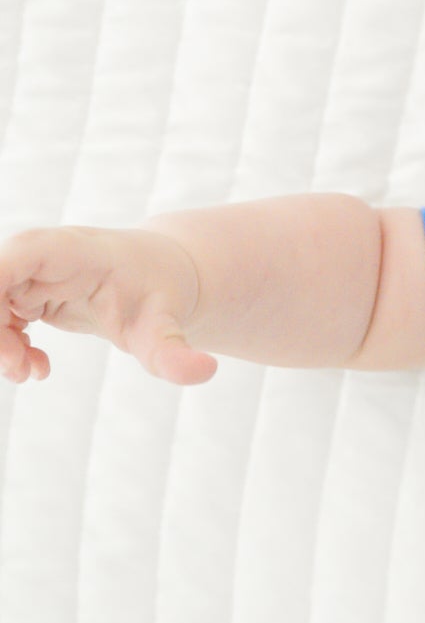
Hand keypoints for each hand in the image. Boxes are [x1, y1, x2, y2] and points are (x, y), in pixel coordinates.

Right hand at [0, 225, 216, 384]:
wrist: (164, 276)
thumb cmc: (162, 290)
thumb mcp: (168, 323)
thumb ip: (174, 351)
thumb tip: (206, 372)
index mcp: (66, 250)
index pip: (6, 262)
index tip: (9, 345)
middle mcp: (36, 255)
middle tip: (23, 371)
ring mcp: (26, 272)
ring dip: (0, 347)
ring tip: (32, 372)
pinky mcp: (24, 291)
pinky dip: (8, 348)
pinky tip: (38, 367)